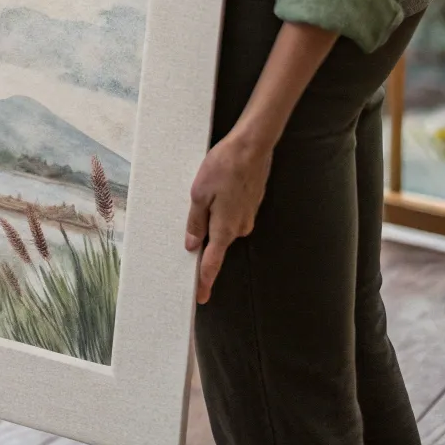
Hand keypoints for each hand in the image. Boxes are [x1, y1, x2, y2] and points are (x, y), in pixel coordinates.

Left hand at [185, 129, 272, 304]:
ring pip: (224, 226)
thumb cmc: (223, 167)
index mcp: (224, 229)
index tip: (200, 297)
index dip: (204, 281)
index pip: (212, 263)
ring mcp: (247, 216)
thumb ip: (195, 222)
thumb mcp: (199, 194)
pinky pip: (232, 214)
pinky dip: (222, 208)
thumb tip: (192, 244)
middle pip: (218, 243)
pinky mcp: (251, 203)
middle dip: (205, 238)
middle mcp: (239, 228)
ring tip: (205, 194)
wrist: (252, 147)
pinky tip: (218, 190)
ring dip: (213, 217)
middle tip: (192, 225)